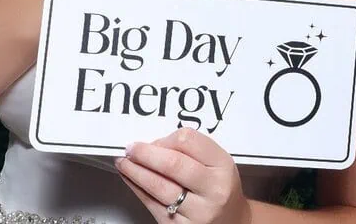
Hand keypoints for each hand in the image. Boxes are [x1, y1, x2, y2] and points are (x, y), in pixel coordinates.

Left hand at [116, 127, 249, 223]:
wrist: (232, 222)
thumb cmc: (219, 189)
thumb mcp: (216, 163)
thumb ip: (191, 150)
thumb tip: (154, 146)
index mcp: (222, 166)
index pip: (189, 141)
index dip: (164, 139)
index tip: (152, 140)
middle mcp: (213, 190)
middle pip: (173, 164)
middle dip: (145, 154)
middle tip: (131, 148)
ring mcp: (198, 212)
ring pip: (159, 187)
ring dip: (136, 172)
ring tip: (124, 163)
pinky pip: (153, 206)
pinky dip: (138, 190)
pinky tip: (131, 180)